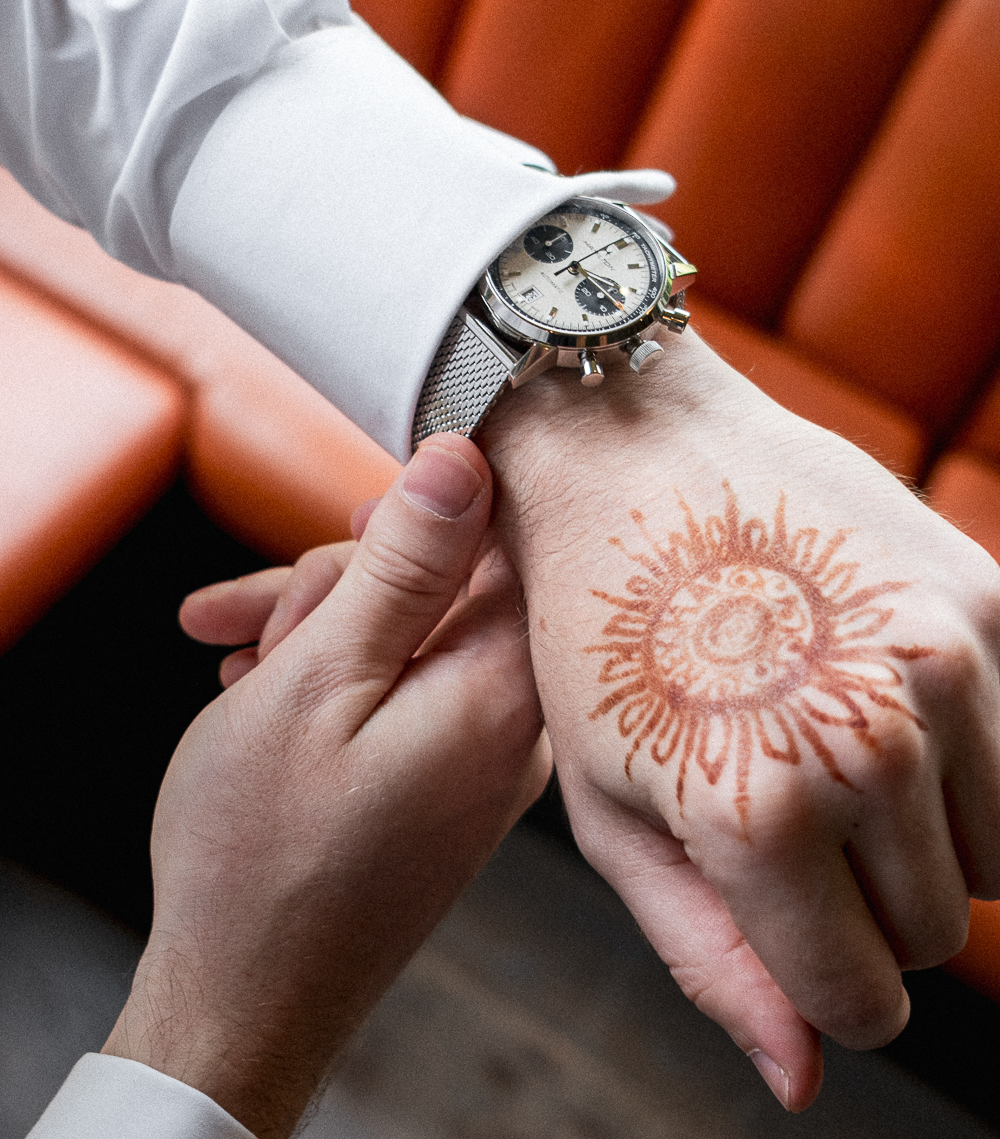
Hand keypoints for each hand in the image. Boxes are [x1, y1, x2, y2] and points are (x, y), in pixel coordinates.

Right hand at [104, 435, 548, 1138]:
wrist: (244, 1002)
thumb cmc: (265, 850)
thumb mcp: (320, 676)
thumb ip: (403, 562)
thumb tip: (464, 453)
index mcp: (504, 683)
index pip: (505, 535)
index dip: (422, 507)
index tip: (350, 520)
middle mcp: (517, 719)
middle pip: (446, 584)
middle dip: (336, 582)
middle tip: (245, 619)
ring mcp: (484, 755)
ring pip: (408, 636)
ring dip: (313, 630)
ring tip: (233, 661)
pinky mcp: (448, 781)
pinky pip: (401, 692)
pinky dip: (328, 679)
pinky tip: (260, 687)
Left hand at [479, 329, 999, 1110]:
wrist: (631, 446)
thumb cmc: (598, 632)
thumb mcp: (612, 805)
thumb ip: (712, 956)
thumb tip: (806, 1081)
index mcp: (761, 812)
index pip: (863, 999)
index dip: (820, 977)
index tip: (781, 911)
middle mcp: (873, 742)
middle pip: (936, 929)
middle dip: (863, 897)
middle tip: (783, 799)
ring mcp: (945, 659)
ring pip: (998, 850)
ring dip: (926, 827)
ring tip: (825, 739)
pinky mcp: (988, 593)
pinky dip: (964, 745)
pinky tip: (868, 678)